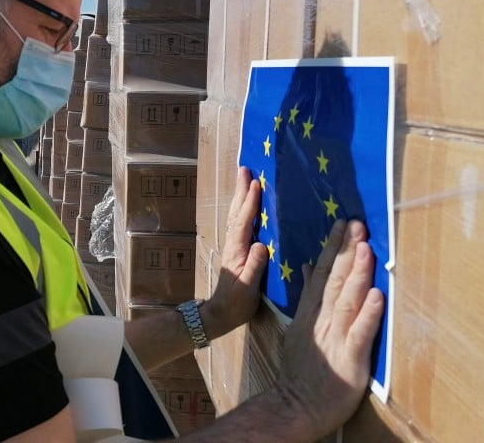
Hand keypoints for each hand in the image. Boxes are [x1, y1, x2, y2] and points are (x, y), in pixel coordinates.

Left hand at [203, 167, 268, 338]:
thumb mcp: (248, 288)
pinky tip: (249, 204)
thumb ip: (255, 267)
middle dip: (241, 190)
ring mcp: (235, 246)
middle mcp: (234, 244)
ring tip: (246, 178)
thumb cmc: (236, 303)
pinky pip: (242, 223)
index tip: (256, 183)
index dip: (250, 203)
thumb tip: (262, 245)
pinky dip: (245, 209)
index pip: (244, 222)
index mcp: (237, 250)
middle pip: (237, 212)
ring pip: (238, 216)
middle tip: (245, 168)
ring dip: (241, 196)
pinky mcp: (238, 250)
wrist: (221, 314)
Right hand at [273, 219, 384, 438]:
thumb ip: (306, 297)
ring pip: (347, 300)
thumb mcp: (299, 328)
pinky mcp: (350, 360)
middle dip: (346, 251)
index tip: (342, 224)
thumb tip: (311, 267)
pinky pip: (360, 334)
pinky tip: (378, 296)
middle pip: (335, 280)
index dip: (333, 248)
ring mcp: (336, 339)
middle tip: (357, 225)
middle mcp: (322, 321)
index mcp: (311, 313)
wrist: (297, 406)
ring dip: (357, 274)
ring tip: (366, 249)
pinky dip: (368, 314)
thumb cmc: (303, 370)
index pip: (322, 273)